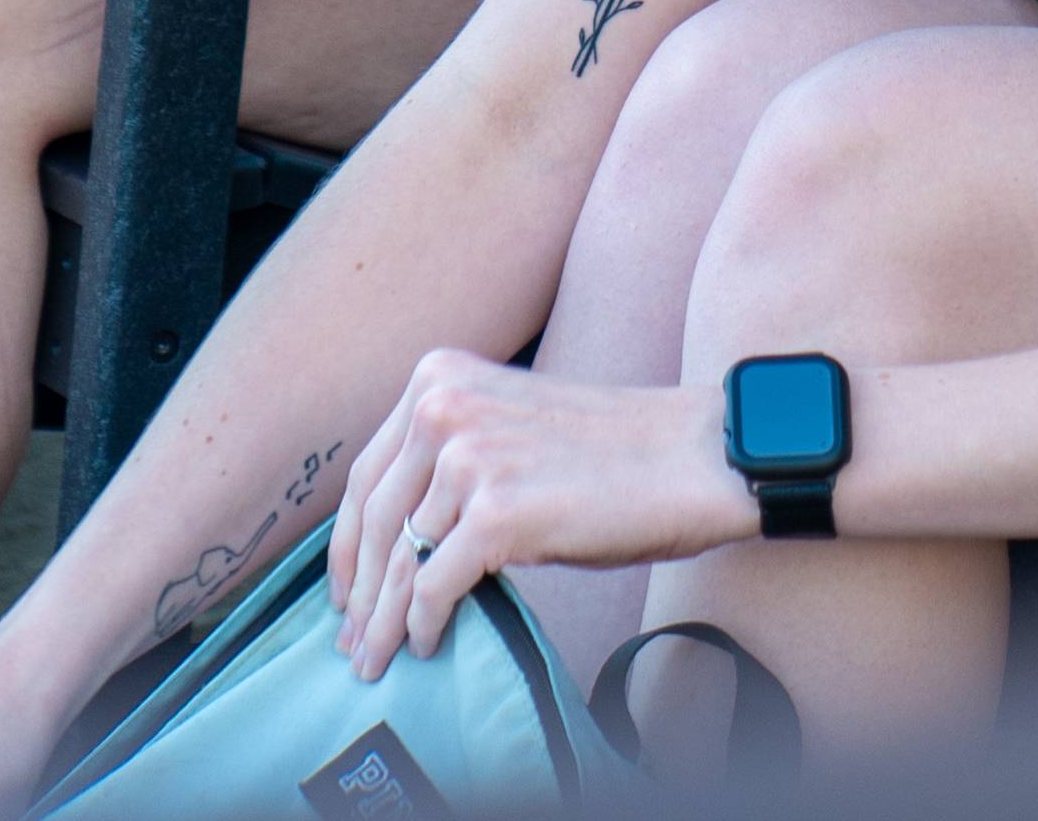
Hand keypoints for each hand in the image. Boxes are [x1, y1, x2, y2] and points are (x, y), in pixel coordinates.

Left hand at [331, 350, 753, 681]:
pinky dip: (425, 623)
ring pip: (401, 558)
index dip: (348, 543)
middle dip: (359, 591)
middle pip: (373, 519)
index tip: (343, 590)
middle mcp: (442, 406)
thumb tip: (397, 538)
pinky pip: (435, 585)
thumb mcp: (510, 426)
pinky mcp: (496, 512)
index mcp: (437, 377)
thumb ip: (449, 458)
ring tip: (379, 659)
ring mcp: (467, 458)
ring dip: (386, 620)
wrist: (693, 458)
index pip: (367, 474)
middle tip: (351, 640)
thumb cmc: (615, 454)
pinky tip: (429, 643)